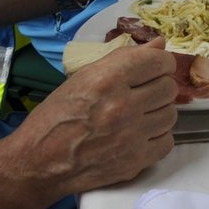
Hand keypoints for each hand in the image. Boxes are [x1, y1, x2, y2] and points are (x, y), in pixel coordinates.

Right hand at [9, 44, 177, 194]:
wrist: (38, 163)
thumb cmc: (56, 117)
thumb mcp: (83, 77)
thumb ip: (124, 58)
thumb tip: (159, 44)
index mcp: (107, 80)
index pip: (159, 62)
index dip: (160, 63)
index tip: (154, 68)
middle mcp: (122, 107)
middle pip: (168, 88)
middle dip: (158, 87)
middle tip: (141, 94)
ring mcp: (130, 137)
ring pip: (171, 114)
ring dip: (158, 112)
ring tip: (137, 115)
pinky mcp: (134, 162)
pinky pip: (167, 142)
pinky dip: (157, 137)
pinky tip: (139, 135)